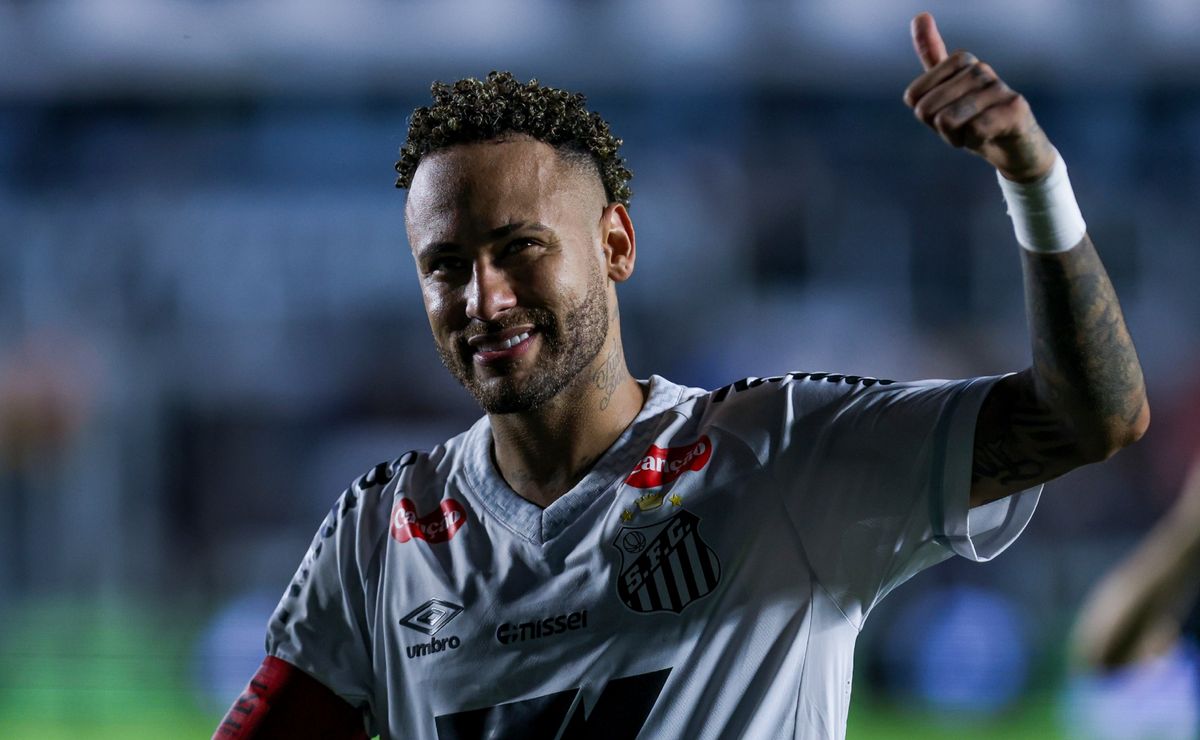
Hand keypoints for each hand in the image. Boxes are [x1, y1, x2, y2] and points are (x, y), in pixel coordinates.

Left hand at [903, 12, 1054, 181]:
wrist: (1015, 146)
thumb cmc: (976, 117)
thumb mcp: (946, 89)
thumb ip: (932, 55)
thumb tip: (920, 14)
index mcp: (961, 61)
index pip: (913, 97)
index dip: (927, 116)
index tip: (948, 113)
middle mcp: (980, 68)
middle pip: (926, 110)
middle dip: (939, 129)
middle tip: (964, 126)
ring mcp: (999, 87)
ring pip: (947, 120)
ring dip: (956, 137)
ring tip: (977, 131)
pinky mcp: (1014, 108)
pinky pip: (972, 131)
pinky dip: (974, 142)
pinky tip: (990, 136)